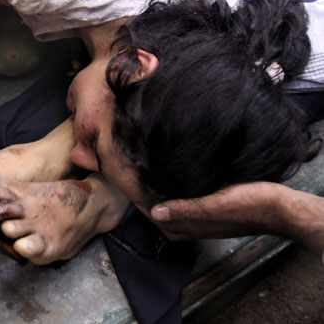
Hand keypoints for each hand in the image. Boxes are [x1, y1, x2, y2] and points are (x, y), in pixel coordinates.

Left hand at [149, 181, 323, 253]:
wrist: (280, 207)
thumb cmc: (250, 205)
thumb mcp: (216, 205)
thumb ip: (187, 210)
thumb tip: (156, 213)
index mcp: (194, 225)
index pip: (159, 219)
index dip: (144, 207)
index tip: (131, 190)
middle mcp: (198, 224)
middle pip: (165, 219)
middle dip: (149, 206)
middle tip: (137, 186)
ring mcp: (208, 219)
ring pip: (177, 213)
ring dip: (164, 202)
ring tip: (152, 185)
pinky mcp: (217, 210)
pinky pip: (191, 207)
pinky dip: (180, 199)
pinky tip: (180, 185)